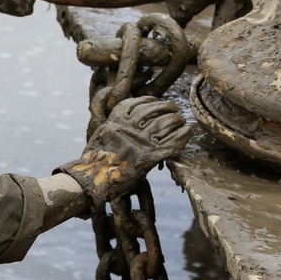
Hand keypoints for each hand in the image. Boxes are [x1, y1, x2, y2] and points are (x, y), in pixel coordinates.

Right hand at [56, 96, 191, 203]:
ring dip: (176, 118)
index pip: (139, 103)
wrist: (92, 178)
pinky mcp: (150, 157)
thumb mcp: (102, 135)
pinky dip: (182, 135)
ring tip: (181, 118)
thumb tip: (126, 120)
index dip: (151, 100)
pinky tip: (188, 131)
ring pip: (166, 123)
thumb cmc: (95, 160)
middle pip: (155, 110)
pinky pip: (172, 143)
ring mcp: (140, 142)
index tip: (157, 100)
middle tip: (175, 109)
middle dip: (168, 107)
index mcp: (117, 121)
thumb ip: (117, 126)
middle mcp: (130, 128)